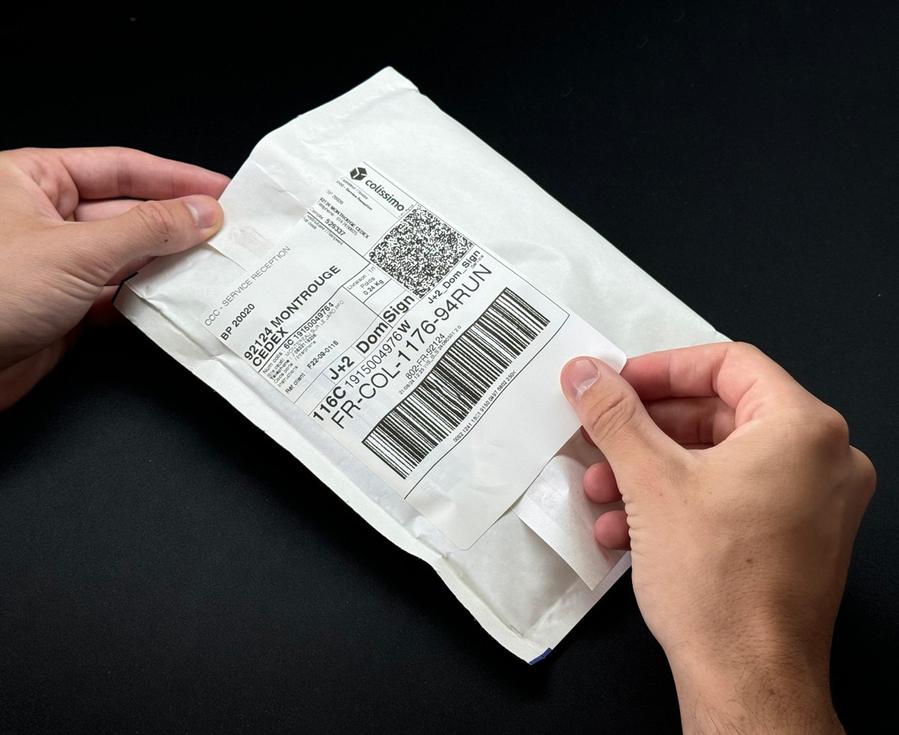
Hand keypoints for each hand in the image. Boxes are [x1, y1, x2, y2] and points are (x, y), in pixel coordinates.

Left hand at [0, 147, 227, 408]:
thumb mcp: (76, 251)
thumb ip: (147, 230)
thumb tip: (201, 212)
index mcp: (32, 180)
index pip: (121, 169)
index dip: (176, 179)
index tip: (222, 190)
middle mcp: (45, 218)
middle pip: (130, 213)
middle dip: (180, 226)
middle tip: (231, 235)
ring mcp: (57, 265)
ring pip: (129, 258)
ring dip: (170, 265)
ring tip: (217, 268)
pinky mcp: (65, 308)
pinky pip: (120, 297)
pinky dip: (150, 301)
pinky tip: (180, 302)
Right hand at [560, 343, 874, 732]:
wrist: (746, 681)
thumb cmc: (718, 587)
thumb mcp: (650, 482)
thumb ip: (614, 416)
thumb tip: (587, 375)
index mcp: (803, 430)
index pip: (728, 364)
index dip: (663, 369)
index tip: (619, 384)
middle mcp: (823, 460)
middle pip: (719, 414)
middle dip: (647, 431)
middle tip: (601, 434)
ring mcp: (813, 503)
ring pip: (719, 460)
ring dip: (651, 471)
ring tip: (602, 491)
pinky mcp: (795, 539)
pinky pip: (731, 497)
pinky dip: (678, 502)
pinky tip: (624, 527)